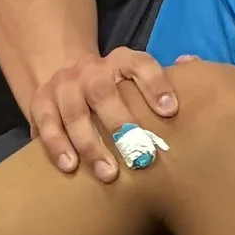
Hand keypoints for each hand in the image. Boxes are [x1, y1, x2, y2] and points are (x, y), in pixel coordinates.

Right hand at [31, 49, 180, 180]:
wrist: (69, 80)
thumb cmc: (117, 92)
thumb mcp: (137, 81)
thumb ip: (163, 83)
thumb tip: (194, 67)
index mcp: (121, 60)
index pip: (140, 65)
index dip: (155, 85)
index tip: (170, 111)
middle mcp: (90, 69)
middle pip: (102, 92)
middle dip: (120, 124)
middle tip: (139, 156)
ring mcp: (63, 85)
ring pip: (74, 112)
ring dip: (90, 144)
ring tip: (108, 173)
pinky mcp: (40, 102)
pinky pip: (45, 123)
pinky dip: (57, 145)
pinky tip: (70, 166)